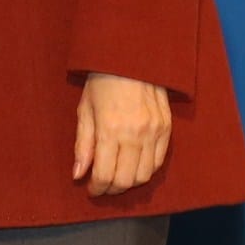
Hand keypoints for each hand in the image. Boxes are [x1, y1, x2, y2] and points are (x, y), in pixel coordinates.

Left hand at [72, 74, 171, 197]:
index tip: (91, 189)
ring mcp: (154, 131)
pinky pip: (158, 161)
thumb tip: (78, 175)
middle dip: (112, 189)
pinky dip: (146, 170)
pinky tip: (134, 166)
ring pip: (144, 175)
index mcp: (109, 129)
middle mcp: (134, 133)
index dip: (97, 188)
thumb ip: (82, 144)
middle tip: (103, 187)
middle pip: (126, 180)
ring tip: (118, 177)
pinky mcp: (166, 128)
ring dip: (130, 182)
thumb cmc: (102, 79)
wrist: (132, 54)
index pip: (104, 174)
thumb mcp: (85, 108)